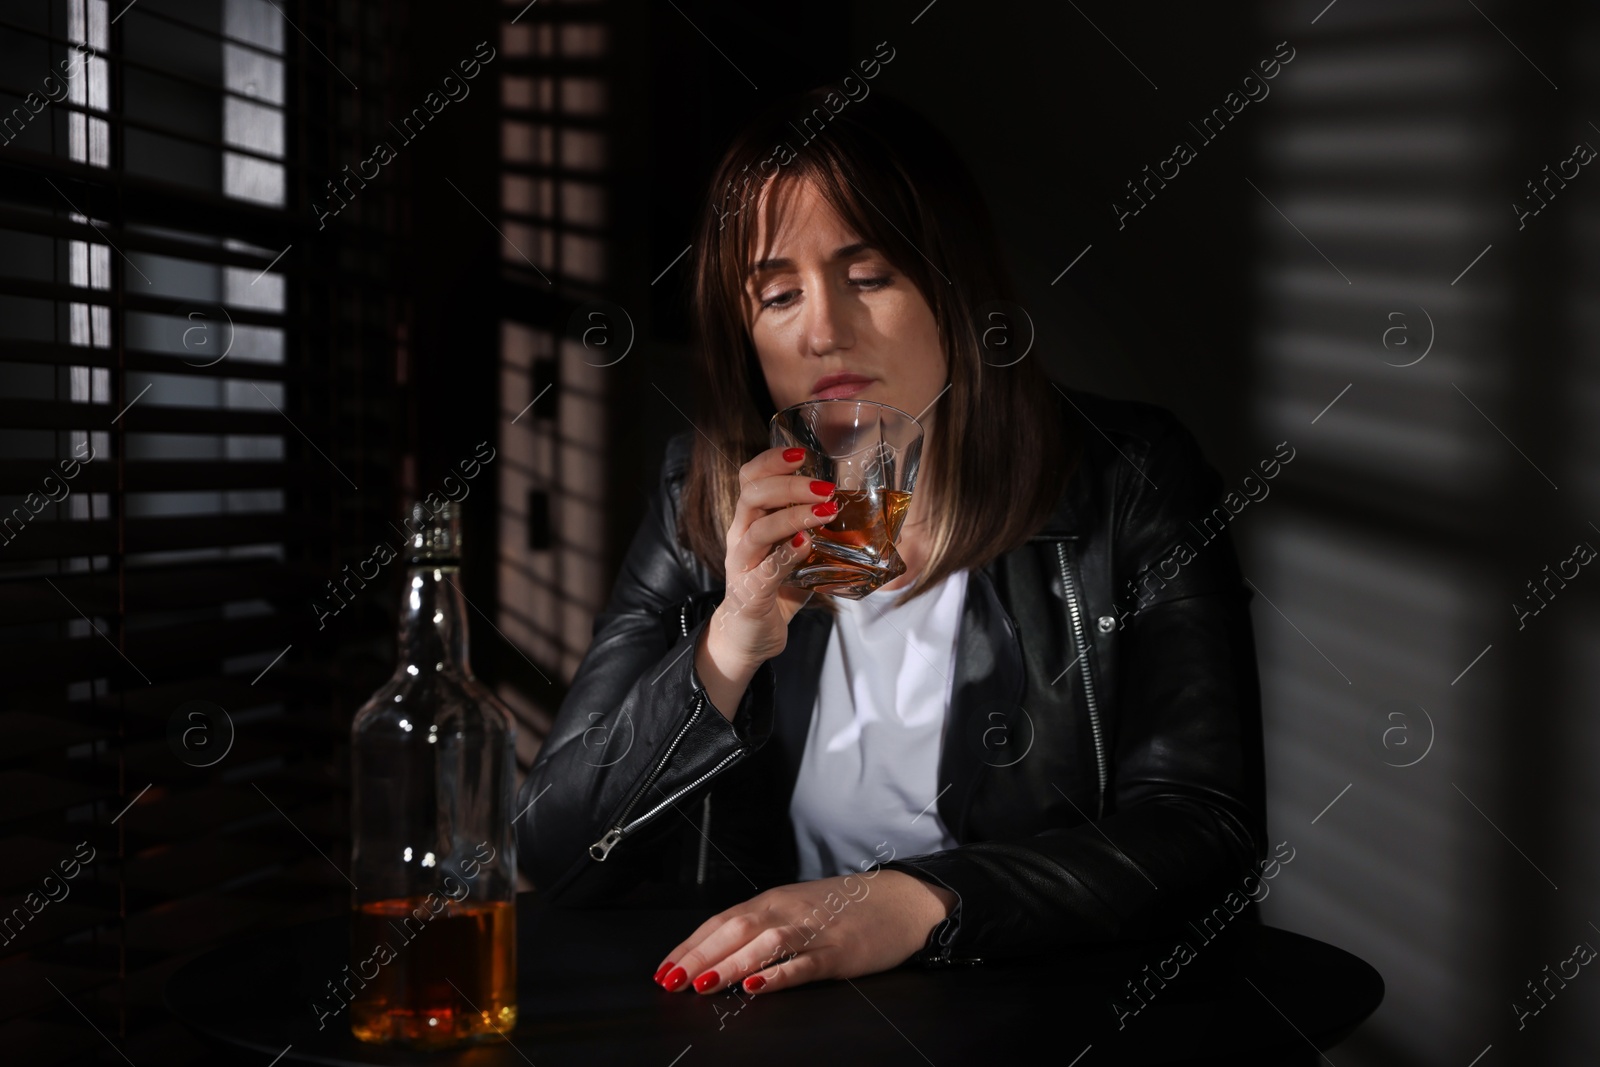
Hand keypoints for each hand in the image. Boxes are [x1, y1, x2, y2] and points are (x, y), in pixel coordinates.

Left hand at [651, 870, 956, 995]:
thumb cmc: (844, 908)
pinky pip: (803, 963)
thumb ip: (759, 928)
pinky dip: (777, 975)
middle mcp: (787, 911)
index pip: (721, 921)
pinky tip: (757, 985)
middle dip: (699, 956)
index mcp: (772, 901)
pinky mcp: (838, 953)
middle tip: (670, 980)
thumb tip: (715, 954)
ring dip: (729, 964)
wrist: (900, 899)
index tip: (663, 968)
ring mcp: (814, 932)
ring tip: (702, 985)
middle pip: (735, 930)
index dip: (690, 945)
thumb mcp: (795, 909)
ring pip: (763, 945)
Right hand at [695, 445, 836, 717]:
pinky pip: (765, 570)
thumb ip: (817, 531)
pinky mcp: (749, 593)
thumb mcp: (797, 553)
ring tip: (826, 511)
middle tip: (825, 487)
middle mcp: (740, 537)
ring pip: (758, 530)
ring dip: (794, 516)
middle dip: (790, 485)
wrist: (750, 636)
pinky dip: (786, 555)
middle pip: (753, 496)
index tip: (802, 453)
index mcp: (749, 521)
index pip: (750, 478)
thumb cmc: (775, 589)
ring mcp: (742, 565)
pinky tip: (805, 545)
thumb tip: (864, 513)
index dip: (772, 461)